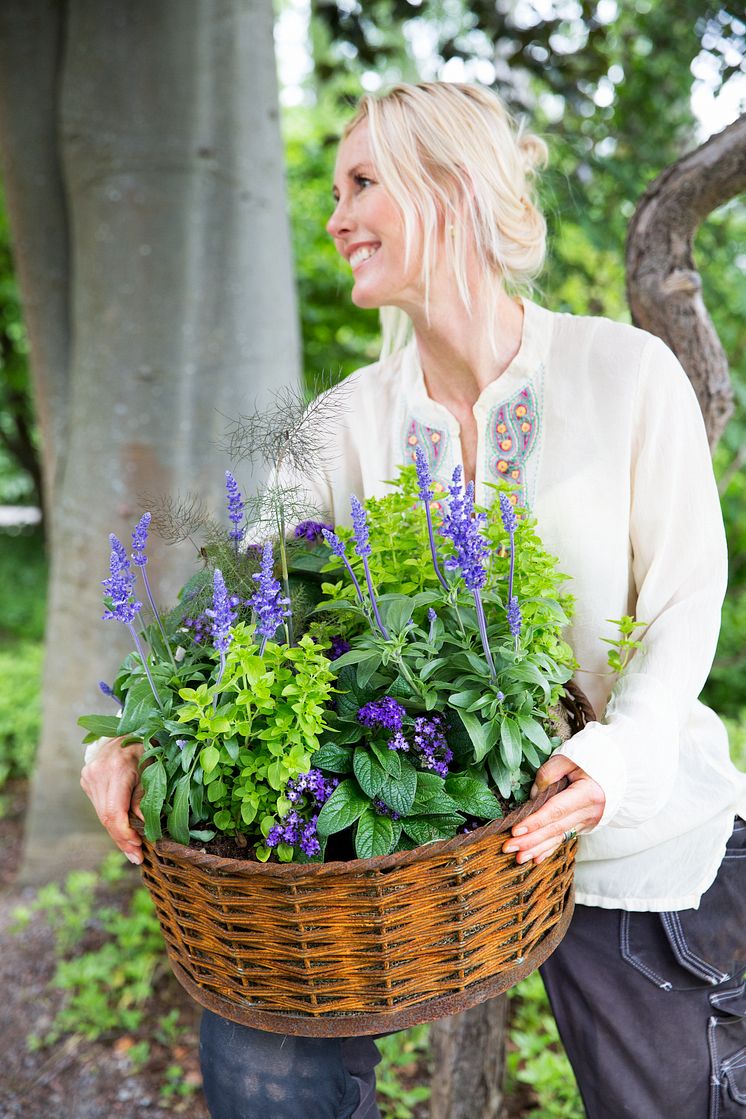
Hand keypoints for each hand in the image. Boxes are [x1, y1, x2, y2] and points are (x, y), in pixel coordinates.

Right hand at [80, 737, 145, 864]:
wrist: (124, 729)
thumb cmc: (145, 747)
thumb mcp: (152, 768)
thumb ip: (145, 795)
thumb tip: (143, 824)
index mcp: (116, 768)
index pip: (114, 811)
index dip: (125, 834)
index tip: (138, 849)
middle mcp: (97, 772)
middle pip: (106, 817)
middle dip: (122, 840)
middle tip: (137, 857)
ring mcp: (88, 776)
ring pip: (101, 815)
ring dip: (117, 833)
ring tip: (133, 848)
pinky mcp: (86, 780)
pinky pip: (99, 807)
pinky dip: (112, 820)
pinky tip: (124, 831)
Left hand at [501, 754, 604, 865]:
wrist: (620, 768)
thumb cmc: (594, 759)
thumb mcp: (570, 757)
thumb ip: (549, 773)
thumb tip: (533, 796)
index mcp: (588, 794)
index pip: (556, 811)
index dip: (535, 822)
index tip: (516, 831)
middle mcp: (590, 812)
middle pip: (555, 828)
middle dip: (531, 840)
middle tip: (509, 848)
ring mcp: (588, 820)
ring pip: (559, 837)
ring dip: (538, 849)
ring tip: (519, 858)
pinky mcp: (585, 824)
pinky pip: (565, 837)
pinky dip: (550, 849)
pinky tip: (536, 859)